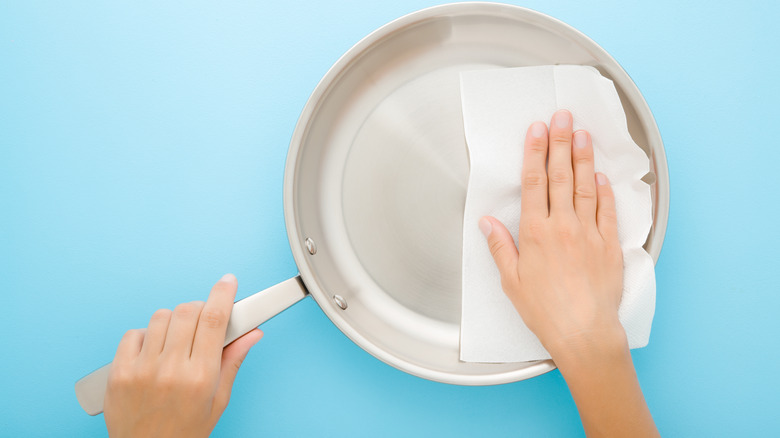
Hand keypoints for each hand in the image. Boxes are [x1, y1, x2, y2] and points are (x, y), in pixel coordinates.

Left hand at [103, 274, 262, 437]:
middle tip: (204, 322)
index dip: (223, 294)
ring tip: (177, 341)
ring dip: (174, 321)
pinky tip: (154, 353)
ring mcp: (141, 369)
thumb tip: (252, 333)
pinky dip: (147, 335)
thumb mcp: (218, 401)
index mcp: (200, 377)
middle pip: (188, 311)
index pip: (215, 320)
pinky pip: (134, 333)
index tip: (228, 282)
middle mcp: (171, 369)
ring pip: (161, 317)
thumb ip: (233, 361)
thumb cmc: (183, 432)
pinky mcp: (118, 372)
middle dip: (200, 309)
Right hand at [480, 109, 623, 355]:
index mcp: (536, 233)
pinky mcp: (610, 245)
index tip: (537, 130)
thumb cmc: (545, 311)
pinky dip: (603, 190)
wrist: (584, 332)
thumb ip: (500, 247)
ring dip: (583, 157)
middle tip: (562, 116)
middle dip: (560, 142)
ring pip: (585, 186)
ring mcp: (589, 233)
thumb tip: (487, 222)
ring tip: (583, 133)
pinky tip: (600, 175)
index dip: (535, 152)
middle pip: (561, 175)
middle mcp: (563, 227)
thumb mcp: (512, 281)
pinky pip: (607, 210)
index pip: (535, 182)